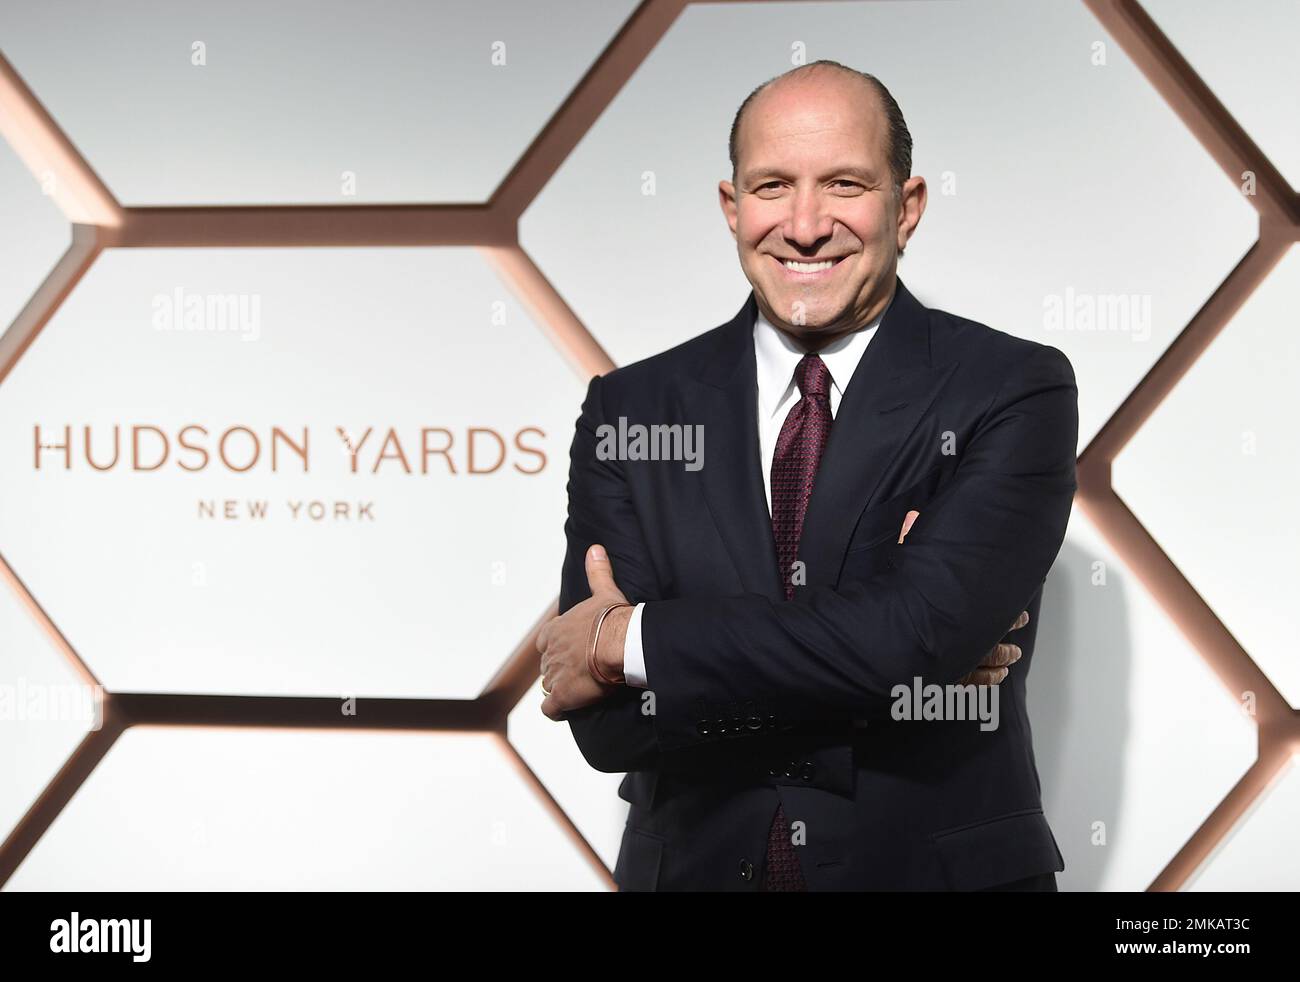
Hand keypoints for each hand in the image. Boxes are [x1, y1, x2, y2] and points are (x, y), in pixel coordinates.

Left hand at [537, 544, 631, 720]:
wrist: (620, 642)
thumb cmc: (613, 617)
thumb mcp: (603, 592)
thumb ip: (597, 572)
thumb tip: (595, 549)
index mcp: (555, 629)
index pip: (544, 642)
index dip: (555, 648)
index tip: (571, 651)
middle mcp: (550, 653)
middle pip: (547, 666)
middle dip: (559, 671)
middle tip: (580, 674)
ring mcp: (554, 676)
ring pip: (548, 687)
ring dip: (560, 690)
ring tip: (578, 692)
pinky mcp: (562, 697)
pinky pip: (551, 710)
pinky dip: (557, 711)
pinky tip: (568, 710)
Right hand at [897, 510, 1025, 685]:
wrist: (878, 653)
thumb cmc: (889, 611)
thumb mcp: (898, 571)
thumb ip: (907, 543)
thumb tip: (912, 515)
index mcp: (956, 613)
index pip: (993, 611)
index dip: (1011, 614)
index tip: (1021, 615)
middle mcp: (962, 640)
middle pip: (995, 638)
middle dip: (1009, 633)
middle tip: (1021, 629)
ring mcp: (955, 664)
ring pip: (988, 663)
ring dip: (1003, 659)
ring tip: (1013, 656)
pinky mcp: (944, 682)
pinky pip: (972, 684)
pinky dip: (987, 681)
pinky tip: (997, 678)